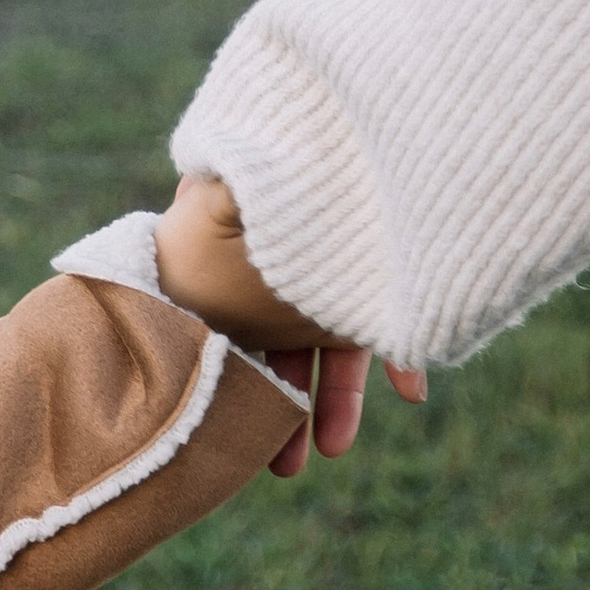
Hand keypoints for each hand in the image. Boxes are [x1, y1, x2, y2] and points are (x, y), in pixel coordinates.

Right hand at [150, 176, 425, 473]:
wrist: (324, 122)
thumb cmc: (258, 158)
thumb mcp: (212, 194)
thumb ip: (198, 221)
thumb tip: (175, 254)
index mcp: (231, 270)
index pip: (228, 341)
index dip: (235, 387)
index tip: (235, 433)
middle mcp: (278, 282)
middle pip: (276, 357)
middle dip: (281, 413)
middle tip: (282, 466)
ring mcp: (328, 282)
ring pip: (330, 350)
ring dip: (336, 401)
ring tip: (330, 448)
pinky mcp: (373, 279)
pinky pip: (387, 324)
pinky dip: (402, 357)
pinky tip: (413, 393)